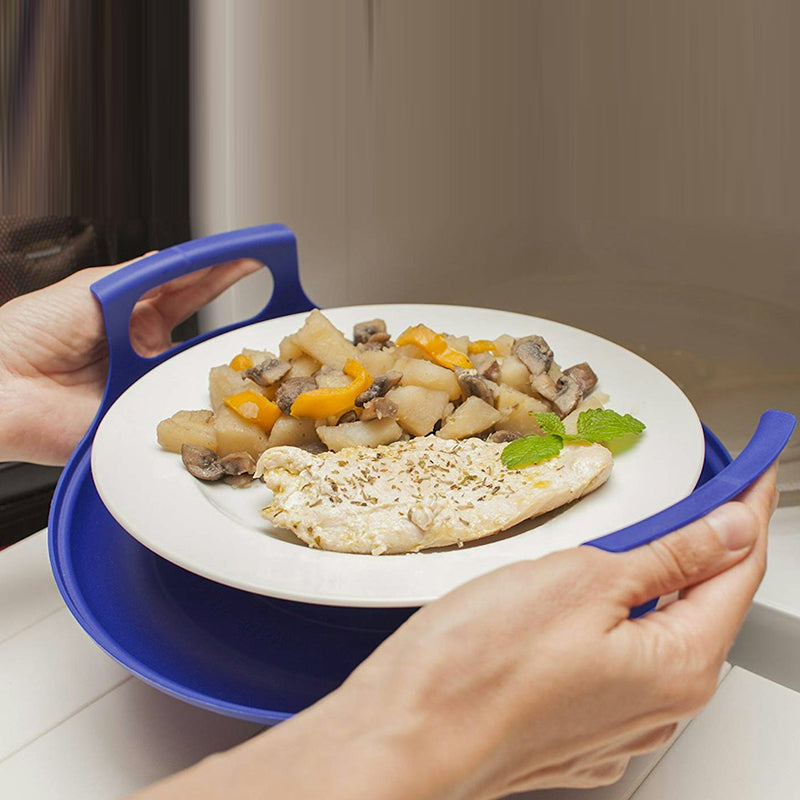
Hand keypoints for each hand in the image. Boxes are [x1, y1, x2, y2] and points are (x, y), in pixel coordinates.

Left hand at [0, 256, 260, 464]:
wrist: (0, 386)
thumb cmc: (29, 333)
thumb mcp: (94, 289)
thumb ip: (144, 276)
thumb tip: (185, 261)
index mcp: (132, 314)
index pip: (188, 290)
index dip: (220, 273)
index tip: (253, 259)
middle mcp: (145, 349)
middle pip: (202, 331)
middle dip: (235, 315)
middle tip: (271, 294)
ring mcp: (146, 384)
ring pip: (197, 371)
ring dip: (225, 359)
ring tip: (258, 338)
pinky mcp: (142, 417)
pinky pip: (180, 407)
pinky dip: (203, 398)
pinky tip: (226, 386)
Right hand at [133, 466, 776, 799]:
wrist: (407, 735)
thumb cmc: (477, 668)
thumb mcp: (582, 580)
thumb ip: (668, 556)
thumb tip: (728, 530)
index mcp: (676, 665)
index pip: (739, 569)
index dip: (747, 510)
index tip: (753, 475)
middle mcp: (658, 705)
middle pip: (703, 604)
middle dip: (704, 546)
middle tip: (696, 496)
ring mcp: (616, 720)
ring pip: (658, 631)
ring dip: (656, 581)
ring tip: (636, 540)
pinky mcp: (576, 724)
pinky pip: (619, 659)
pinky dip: (619, 619)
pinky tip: (590, 598)